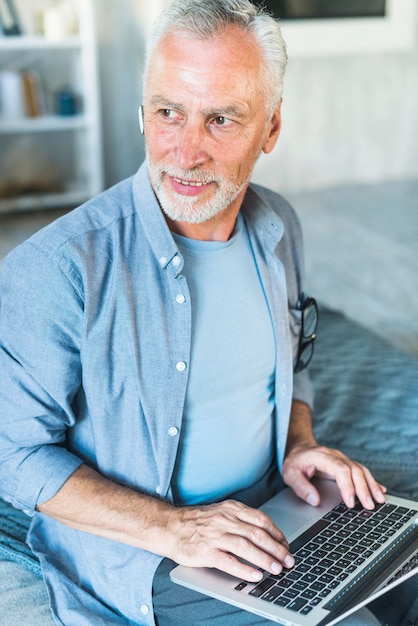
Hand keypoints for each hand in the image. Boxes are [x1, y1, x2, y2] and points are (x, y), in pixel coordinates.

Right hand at [165, 499, 294, 581]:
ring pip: (246, 547)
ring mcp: (215, 536)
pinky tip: (255, 575)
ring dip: (265, 559)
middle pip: (258, 534)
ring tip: (277, 569)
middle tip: (288, 560)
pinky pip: (229, 561)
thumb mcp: (221, 512)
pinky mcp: (206, 551)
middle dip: (277, 549)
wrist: (170, 527)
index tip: (286, 545)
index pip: (261, 520)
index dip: (277, 533)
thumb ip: (240, 519)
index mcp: (231, 509)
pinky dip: (244, 569)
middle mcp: (225, 520)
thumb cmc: (197, 522)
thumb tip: (265, 533)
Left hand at [283, 441, 386, 509]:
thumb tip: (315, 501)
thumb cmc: (295, 461)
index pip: (340, 470)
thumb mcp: (289, 473)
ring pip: (361, 470)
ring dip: (371, 485)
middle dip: (364, 489)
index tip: (350, 503)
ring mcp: (343, 459)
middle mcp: (335, 456)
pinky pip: (361, 471)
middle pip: (355, 470)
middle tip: (369, 506)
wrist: (299, 447)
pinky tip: (380, 490)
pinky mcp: (346, 464)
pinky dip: (371, 481)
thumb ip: (300, 486)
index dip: (348, 486)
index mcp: (322, 457)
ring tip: (380, 500)